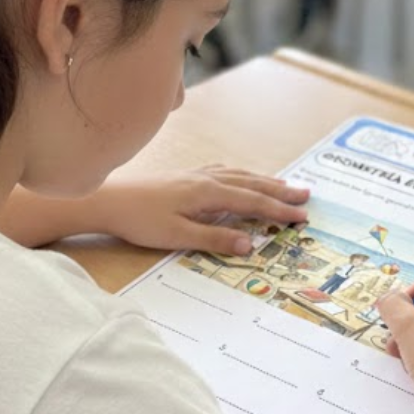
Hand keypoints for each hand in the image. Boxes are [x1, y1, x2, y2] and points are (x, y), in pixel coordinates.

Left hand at [99, 166, 308, 254]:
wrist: (107, 199)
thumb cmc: (139, 220)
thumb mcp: (177, 236)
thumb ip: (214, 238)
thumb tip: (250, 243)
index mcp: (208, 193)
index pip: (253, 201)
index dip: (279, 209)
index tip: (302, 215)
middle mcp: (206, 179)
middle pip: (251, 183)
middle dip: (280, 190)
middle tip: (307, 195)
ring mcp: (196, 174)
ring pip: (239, 174)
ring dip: (264, 180)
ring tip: (284, 185)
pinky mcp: (185, 176)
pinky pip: (224, 170)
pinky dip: (241, 174)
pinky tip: (241, 176)